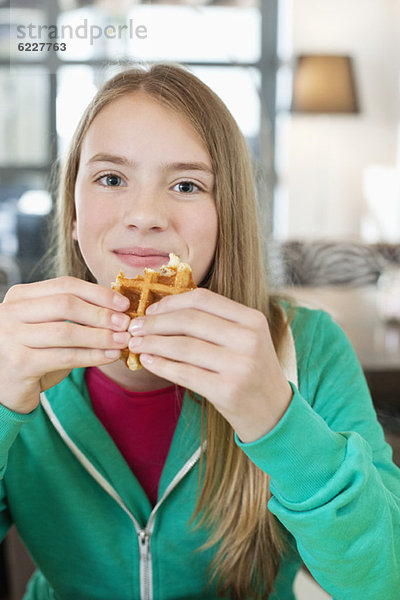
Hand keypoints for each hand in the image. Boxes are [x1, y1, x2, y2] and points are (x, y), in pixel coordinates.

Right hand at [0, 277, 130, 413]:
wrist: (4, 390)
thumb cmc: (33, 355)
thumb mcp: (49, 328)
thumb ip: (73, 315)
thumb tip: (117, 309)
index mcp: (20, 296)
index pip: (65, 285)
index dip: (98, 293)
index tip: (123, 303)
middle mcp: (10, 312)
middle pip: (66, 304)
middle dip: (101, 313)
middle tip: (126, 323)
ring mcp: (10, 337)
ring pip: (67, 331)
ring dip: (100, 336)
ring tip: (123, 340)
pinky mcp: (19, 363)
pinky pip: (65, 356)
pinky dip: (92, 356)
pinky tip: (110, 356)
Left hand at [128, 288, 292, 441]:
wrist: (274, 412)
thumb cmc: (251, 370)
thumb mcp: (244, 339)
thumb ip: (214, 322)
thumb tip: (162, 310)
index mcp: (252, 319)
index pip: (202, 299)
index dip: (170, 302)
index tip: (150, 309)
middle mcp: (249, 339)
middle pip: (189, 321)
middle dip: (155, 323)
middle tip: (135, 327)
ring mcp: (240, 366)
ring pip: (182, 346)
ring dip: (152, 344)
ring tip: (135, 344)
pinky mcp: (227, 390)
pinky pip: (184, 373)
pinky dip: (160, 366)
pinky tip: (147, 362)